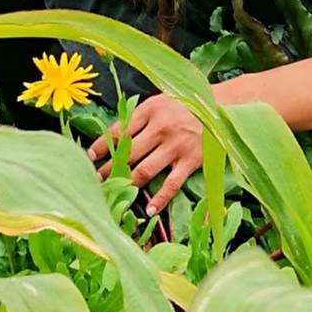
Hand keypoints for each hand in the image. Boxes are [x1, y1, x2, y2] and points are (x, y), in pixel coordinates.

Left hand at [87, 93, 202, 215]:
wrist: (222, 107)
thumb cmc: (186, 103)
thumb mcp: (160, 101)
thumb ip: (139, 116)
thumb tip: (114, 137)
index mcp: (150, 110)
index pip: (118, 131)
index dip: (102, 145)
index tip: (90, 157)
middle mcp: (161, 128)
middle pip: (128, 153)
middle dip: (109, 169)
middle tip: (97, 180)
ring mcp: (176, 146)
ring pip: (144, 170)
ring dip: (127, 184)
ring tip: (115, 194)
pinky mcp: (191, 161)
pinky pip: (172, 184)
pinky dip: (159, 199)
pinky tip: (149, 210)